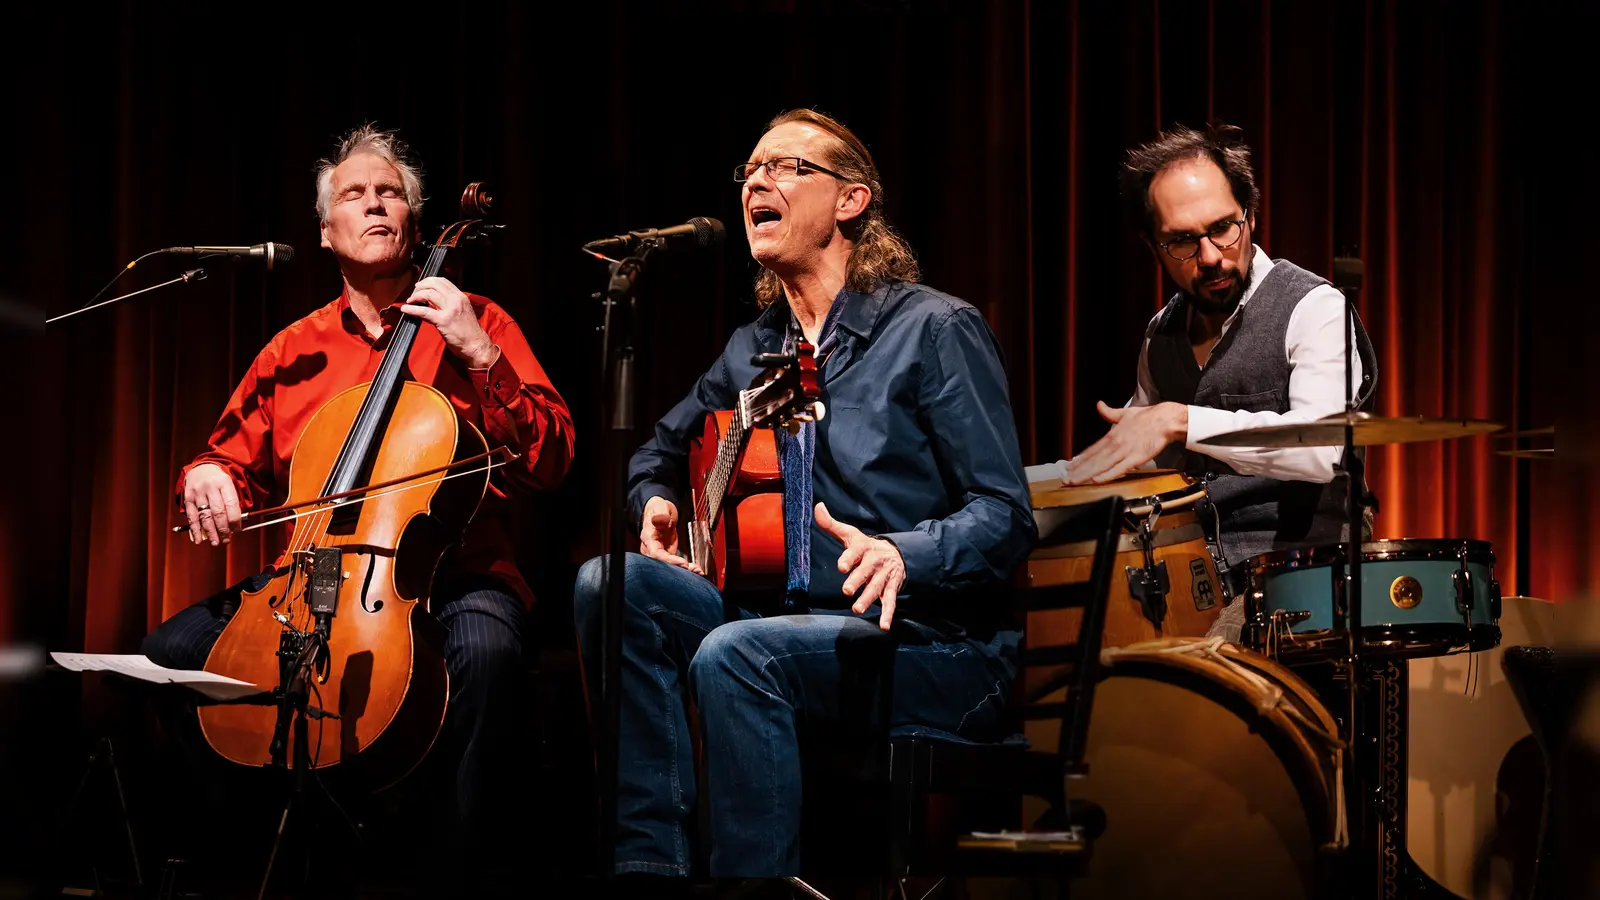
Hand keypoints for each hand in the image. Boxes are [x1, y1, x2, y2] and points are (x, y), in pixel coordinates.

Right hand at [183, 463, 241, 545]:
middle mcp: (210, 487)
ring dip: (210, 532)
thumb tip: (236, 524)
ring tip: (216, 542)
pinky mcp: (188, 498)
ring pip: (205, 516)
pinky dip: (195, 529)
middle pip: (218, 512)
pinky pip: (192, 516)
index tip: (238, 530)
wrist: (201, 467)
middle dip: (223, 529)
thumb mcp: (230, 484)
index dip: (235, 520)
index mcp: (224, 482)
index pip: (231, 504)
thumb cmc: (219, 480)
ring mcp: (197, 493)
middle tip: (227, 540)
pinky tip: (198, 539)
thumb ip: (233, 501)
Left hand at [400, 276, 499, 367]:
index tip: (422, 285)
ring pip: (428, 294)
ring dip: (415, 296)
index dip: (429, 281)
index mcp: (461, 297)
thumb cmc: (469, 331)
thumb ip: (451, 303)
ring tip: (410, 301)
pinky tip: (405, 309)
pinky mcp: (443, 321)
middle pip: (434, 284)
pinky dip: (412, 309)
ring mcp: (450, 310)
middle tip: (414, 291)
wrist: (476, 345)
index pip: (443, 281)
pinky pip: (424, 311)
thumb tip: (434, 300)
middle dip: (421, 286)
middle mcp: (456, 300)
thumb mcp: (463, 311)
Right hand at [639, 496, 703, 575]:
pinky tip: (696, 570)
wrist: (661, 512)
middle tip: (693, 570)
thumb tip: (661, 520)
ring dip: (684, 570)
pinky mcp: (667, 553)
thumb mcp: (660, 508)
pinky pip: (675, 563)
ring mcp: (659, 552)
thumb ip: (661, 515)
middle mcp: (652, 548)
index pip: (656, 553)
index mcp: (648, 538)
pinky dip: (686, 567)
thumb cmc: (659, 509)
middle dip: (678, 569)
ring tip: (698, 571)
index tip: (683, 563)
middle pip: (663, 563)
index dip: (669, 560)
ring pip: (670, 566)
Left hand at [815, 501, 904, 630]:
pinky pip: (890, 601)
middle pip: (866, 571)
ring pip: (877, 587)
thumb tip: (817, 507)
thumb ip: (831, 525)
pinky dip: (887, 614)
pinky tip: (883, 626)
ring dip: (868, 599)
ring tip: (857, 609)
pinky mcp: (891, 587)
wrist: (896, 553)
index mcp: (863, 548)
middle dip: (857, 580)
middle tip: (846, 591)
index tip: (841, 566)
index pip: (856, 551)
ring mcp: (884, 575)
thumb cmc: (865, 546)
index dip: (848, 558)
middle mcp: (875, 561)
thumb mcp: (850, 534)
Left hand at [1066, 401, 1187, 484]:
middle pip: (1093, 460)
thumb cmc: (1148, 417)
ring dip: (1087, 474)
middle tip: (1065, 479)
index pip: (1092, 449)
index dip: (1079, 459)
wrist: (1166, 420)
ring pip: (1102, 465)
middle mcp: (1115, 444)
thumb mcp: (1125, 413)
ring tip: (1075, 481)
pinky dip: (1107, 475)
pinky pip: (1119, 469)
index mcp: (1112, 435)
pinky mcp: (1136, 459)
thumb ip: (1109, 412)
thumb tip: (1099, 405)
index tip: (1068, 466)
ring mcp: (1125, 452)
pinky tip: (1096, 480)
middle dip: (1078, 470)